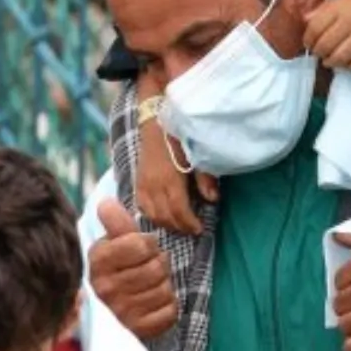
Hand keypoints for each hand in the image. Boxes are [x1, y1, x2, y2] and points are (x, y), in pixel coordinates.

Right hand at [90, 199, 178, 340]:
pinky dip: (168, 307)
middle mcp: (105, 288)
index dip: (148, 244)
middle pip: (156, 268)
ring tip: (152, 286)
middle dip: (159, 265)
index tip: (142, 249)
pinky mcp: (137, 330)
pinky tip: (155, 304)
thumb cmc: (118, 268)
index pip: (140, 245)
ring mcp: (120, 312)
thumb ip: (116, 222)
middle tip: (150, 269)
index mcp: (98, 261)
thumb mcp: (115, 242)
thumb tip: (106, 203)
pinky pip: (169, 312)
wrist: (112, 310)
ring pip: (164, 290)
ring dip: (165, 286)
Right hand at [134, 110, 215, 235]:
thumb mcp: (197, 153)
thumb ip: (205, 178)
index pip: (178, 210)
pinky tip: (162, 217)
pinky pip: (141, 206)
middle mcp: (153, 185)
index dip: (189, 223)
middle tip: (192, 230)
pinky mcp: (137, 182)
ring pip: (151, 215)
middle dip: (179, 227)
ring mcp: (143, 184)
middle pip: (165, 216)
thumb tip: (213, 199)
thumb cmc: (179, 136)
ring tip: (179, 225)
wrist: (155, 121)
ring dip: (165, 224)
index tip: (200, 230)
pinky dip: (152, 216)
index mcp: (170, 178)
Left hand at [303, 0, 350, 71]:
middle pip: (325, 46)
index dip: (308, 39)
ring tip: (329, 61)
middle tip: (319, 53)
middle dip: (318, 52)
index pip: (314, 29)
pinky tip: (346, 63)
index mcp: (337, 9)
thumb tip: (304, 21)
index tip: (308, 43)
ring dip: (330, 62)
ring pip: (340, 58)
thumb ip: (321, 9)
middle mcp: (348, 24)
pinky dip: (350, 67)